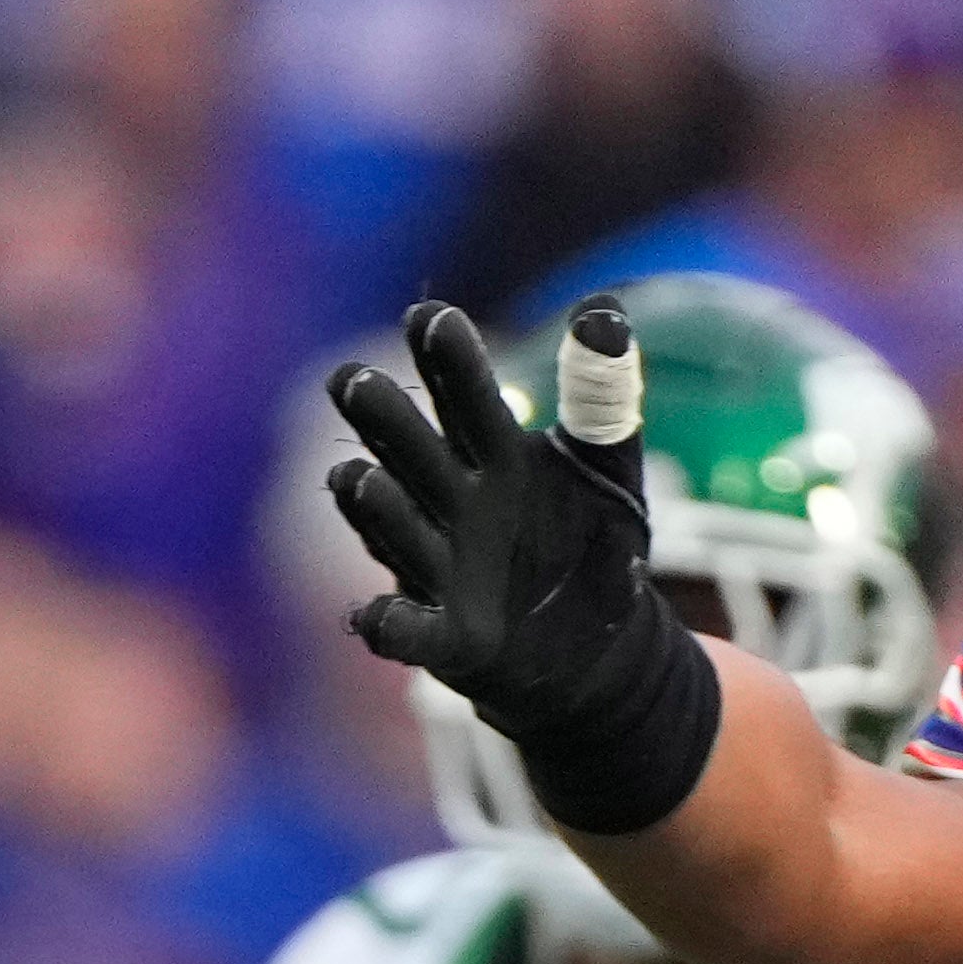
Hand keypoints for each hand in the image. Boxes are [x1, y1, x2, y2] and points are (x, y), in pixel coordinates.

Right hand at [323, 298, 726, 837]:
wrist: (599, 654)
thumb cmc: (592, 546)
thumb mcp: (611, 470)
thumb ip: (602, 398)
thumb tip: (603, 309)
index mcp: (494, 455)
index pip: (466, 398)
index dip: (448, 360)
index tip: (429, 316)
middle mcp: (455, 505)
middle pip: (412, 455)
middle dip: (383, 421)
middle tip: (352, 380)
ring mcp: (443, 570)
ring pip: (399, 531)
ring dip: (375, 509)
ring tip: (354, 477)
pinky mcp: (447, 639)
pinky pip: (407, 632)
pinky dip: (388, 626)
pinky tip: (373, 616)